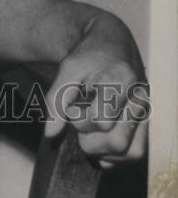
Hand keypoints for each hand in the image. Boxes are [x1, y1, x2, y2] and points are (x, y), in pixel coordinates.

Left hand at [44, 12, 147, 167]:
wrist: (112, 43)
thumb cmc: (89, 55)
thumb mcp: (68, 69)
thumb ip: (57, 100)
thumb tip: (50, 134)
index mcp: (121, 80)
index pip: (102, 121)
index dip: (80, 120)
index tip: (73, 107)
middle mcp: (140, 99)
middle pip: (117, 142)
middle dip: (91, 139)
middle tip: (81, 122)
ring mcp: (146, 113)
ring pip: (131, 153)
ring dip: (105, 150)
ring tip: (91, 132)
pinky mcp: (147, 122)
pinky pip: (136, 152)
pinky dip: (116, 154)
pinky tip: (101, 139)